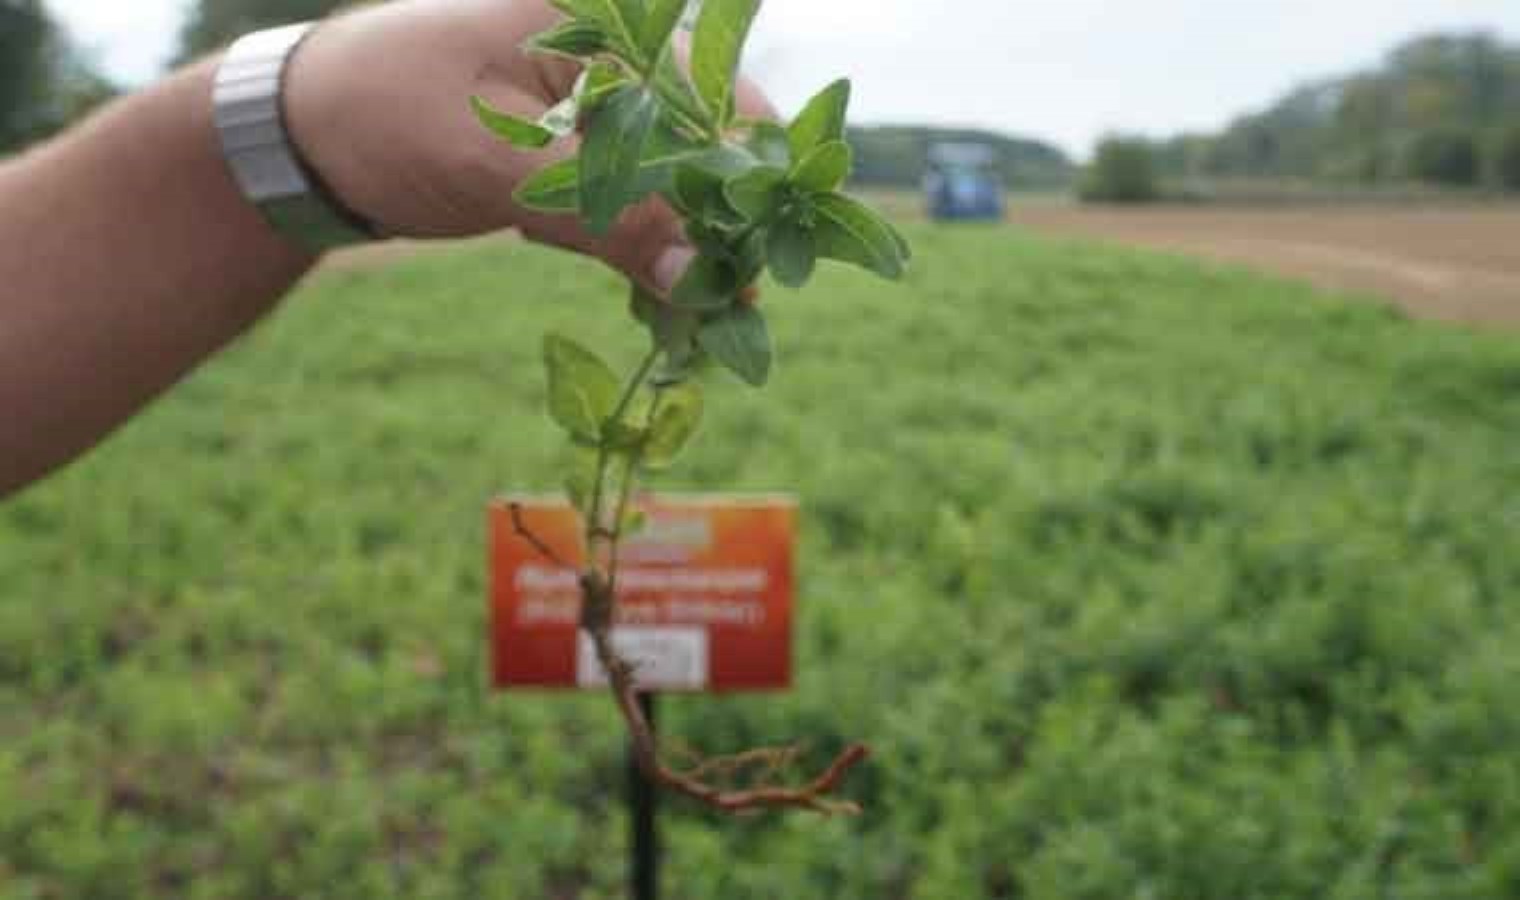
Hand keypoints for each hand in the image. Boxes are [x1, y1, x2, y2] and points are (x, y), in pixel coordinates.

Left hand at [283, 0, 775, 295]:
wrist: (307, 131)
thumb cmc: (387, 112)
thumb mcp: (492, 160)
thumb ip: (601, 212)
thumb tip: (696, 275)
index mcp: (612, 28)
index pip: (727, 107)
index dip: (749, 193)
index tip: (744, 275)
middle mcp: (623, 60)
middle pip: (716, 152)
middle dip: (715, 232)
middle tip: (707, 308)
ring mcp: (607, 110)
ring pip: (682, 188)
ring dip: (680, 250)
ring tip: (669, 307)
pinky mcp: (585, 155)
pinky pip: (640, 206)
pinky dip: (640, 250)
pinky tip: (624, 283)